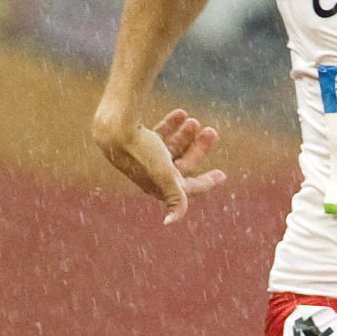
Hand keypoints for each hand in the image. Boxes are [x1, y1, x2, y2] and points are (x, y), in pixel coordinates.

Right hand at [94, 107, 225, 225]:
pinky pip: (159, 134)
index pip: (188, 188)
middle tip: (211, 131)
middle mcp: (151, 173)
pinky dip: (171, 125)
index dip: (206, 183)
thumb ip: (174, 197)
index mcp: (158, 185)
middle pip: (183, 164)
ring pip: (172, 148)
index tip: (222, 175)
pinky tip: (181, 113)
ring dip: (186, 135)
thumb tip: (169, 222)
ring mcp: (143, 156)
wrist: (114, 128)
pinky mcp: (137, 140)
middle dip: (198, 149)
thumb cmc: (142, 151)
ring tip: (194, 121)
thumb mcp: (164, 173)